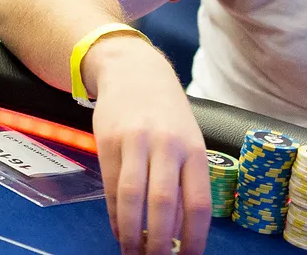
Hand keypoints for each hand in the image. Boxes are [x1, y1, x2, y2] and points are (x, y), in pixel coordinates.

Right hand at [85, 35, 210, 254]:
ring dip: (131, 231)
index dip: (194, 238)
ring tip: (132, 252)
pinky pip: (111, 185)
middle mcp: (167, 145)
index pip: (198, 203)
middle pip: (163, 203)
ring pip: (132, 196)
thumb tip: (182, 229)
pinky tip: (117, 228)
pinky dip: (114, 213)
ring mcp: (135, 142)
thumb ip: (186, 177)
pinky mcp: (108, 140)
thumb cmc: (167, 113)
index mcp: (194, 150)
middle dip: (159, 241)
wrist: (134, 70)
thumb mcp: (188, 139)